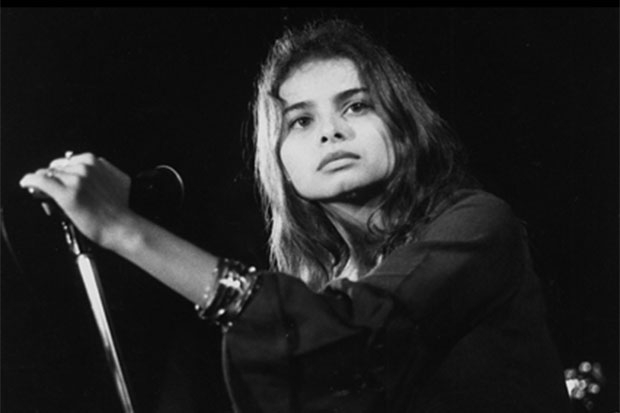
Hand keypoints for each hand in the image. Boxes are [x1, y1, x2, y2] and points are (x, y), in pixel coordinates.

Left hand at [19, 152, 133, 248]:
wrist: (122, 226)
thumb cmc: (121, 209)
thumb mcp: (116, 180)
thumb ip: (102, 171)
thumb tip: (91, 171)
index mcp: (95, 161)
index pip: (68, 161)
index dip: (64, 172)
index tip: (63, 180)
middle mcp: (84, 167)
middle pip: (57, 167)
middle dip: (56, 178)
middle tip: (58, 191)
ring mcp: (74, 179)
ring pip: (48, 174)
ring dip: (46, 184)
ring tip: (50, 196)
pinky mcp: (65, 193)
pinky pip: (39, 181)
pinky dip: (30, 181)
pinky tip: (26, 184)